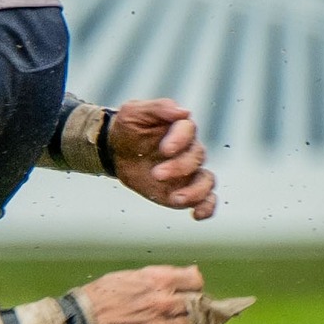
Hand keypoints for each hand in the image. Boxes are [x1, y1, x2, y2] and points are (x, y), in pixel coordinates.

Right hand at [75, 264, 249, 323]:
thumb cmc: (94, 301)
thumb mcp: (123, 277)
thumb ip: (154, 277)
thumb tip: (181, 276)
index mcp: (156, 283)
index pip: (194, 280)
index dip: (194, 285)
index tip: (193, 290)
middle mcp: (166, 304)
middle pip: (199, 303)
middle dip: (201, 306)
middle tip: (199, 310)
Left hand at [109, 97, 216, 219]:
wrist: (116, 150)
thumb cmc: (128, 128)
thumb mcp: (134, 112)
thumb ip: (158, 109)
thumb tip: (183, 112)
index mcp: (179, 128)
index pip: (188, 130)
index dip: (179, 140)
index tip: (164, 149)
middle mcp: (189, 150)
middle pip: (196, 157)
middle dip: (178, 167)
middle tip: (156, 174)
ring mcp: (190, 172)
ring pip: (207, 181)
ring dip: (196, 191)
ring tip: (176, 198)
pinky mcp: (185, 189)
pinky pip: (206, 200)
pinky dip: (207, 207)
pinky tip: (196, 214)